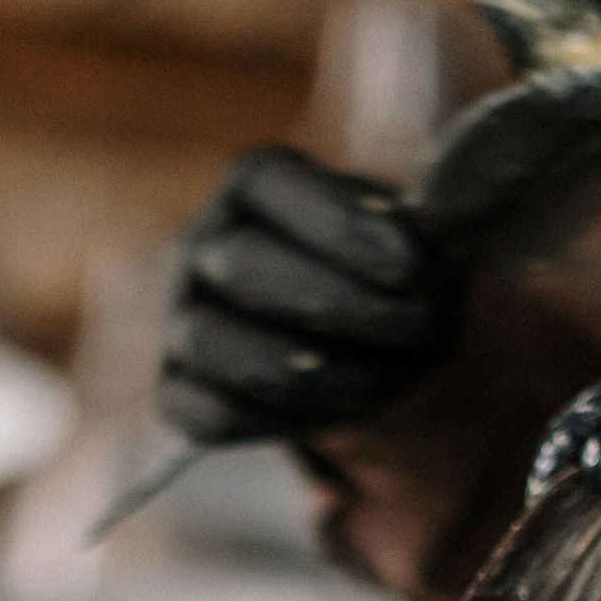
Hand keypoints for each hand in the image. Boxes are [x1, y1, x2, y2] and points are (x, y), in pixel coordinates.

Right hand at [159, 146, 459, 446]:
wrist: (351, 349)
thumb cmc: (380, 282)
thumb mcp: (408, 248)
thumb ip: (413, 241)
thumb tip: (421, 250)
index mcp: (253, 188)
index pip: (268, 180)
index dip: (338, 222)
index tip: (410, 264)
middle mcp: (202, 245)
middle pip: (241, 263)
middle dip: (336, 301)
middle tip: (418, 325)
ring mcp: (182, 320)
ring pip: (214, 342)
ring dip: (308, 371)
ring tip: (382, 385)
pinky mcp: (179, 392)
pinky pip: (212, 414)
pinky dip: (279, 420)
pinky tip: (335, 416)